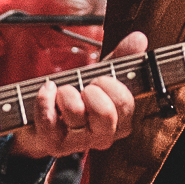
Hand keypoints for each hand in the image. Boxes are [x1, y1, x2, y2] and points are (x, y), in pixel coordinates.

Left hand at [8, 32, 147, 157]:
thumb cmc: (79, 97)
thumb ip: (121, 58)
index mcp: (121, 122)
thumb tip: (139, 38)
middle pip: (105, 114)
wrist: (45, 117)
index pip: (125, 104)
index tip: (100, 79)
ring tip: (64, 91)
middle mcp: (103, 136)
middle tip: (85, 87)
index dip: (111, 85)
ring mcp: (78, 143)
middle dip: (91, 90)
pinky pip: (48, 119)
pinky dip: (45, 98)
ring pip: (75, 113)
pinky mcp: (53, 145)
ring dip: (66, 92)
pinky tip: (48, 90)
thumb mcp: (100, 75)